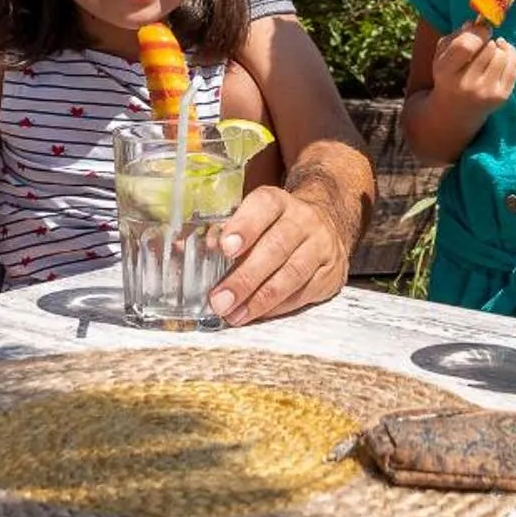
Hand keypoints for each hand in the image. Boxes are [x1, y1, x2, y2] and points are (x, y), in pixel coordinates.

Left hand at [209, 186, 346, 324]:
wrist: (326, 223)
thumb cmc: (276, 224)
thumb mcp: (253, 215)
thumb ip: (222, 230)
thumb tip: (183, 248)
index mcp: (279, 201)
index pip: (264, 207)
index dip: (245, 227)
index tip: (225, 248)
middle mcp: (304, 221)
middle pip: (276, 247)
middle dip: (245, 277)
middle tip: (220, 300)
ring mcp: (322, 247)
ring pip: (293, 274)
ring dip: (260, 299)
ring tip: (234, 314)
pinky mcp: (332, 273)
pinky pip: (305, 293)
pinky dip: (278, 307)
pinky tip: (257, 314)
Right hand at [429, 27, 515, 112]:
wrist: (456, 111)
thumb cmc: (449, 75)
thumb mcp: (442, 55)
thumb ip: (456, 36)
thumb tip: (476, 23)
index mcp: (446, 71)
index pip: (466, 46)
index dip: (477, 32)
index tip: (481, 30)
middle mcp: (466, 84)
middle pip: (488, 49)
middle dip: (488, 39)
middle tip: (485, 40)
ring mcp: (486, 92)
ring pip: (502, 55)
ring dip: (499, 47)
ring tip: (492, 49)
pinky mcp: (501, 97)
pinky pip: (513, 66)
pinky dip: (510, 54)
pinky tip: (503, 53)